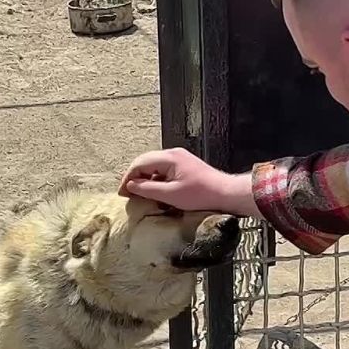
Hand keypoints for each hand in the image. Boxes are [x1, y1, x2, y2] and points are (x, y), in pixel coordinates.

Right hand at [118, 147, 261, 217]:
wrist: (225, 193)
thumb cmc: (202, 194)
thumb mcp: (170, 195)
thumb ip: (148, 189)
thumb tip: (131, 185)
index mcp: (169, 158)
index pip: (140, 163)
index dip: (128, 177)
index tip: (123, 192)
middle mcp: (173, 154)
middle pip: (145, 162)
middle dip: (134, 177)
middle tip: (127, 193)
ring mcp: (180, 159)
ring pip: (154, 166)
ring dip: (145, 178)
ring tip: (140, 194)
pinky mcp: (185, 166)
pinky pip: (164, 170)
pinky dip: (156, 179)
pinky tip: (155, 192)